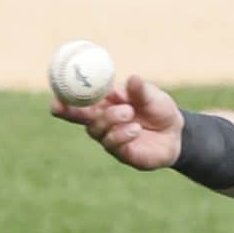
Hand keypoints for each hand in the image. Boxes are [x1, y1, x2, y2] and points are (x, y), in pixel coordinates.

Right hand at [53, 72, 182, 171]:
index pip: (78, 100)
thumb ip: (141, 90)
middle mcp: (102, 121)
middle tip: (74, 105)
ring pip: (95, 130)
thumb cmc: (159, 109)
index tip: (56, 95)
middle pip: (78, 118)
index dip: (64, 99)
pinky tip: (135, 128)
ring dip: (109, 119)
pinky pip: (112, 144)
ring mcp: (109, 138)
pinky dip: (122, 134)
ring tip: (129, 112)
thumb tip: (132, 79)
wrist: (177, 133)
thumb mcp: (153, 96)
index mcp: (104, 103)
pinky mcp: (121, 153)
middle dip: (72, 112)